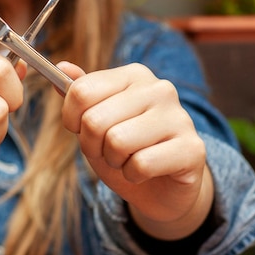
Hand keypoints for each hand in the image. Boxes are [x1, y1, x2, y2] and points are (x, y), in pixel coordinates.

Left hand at [59, 61, 212, 239]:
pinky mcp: (193, 149)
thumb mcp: (94, 119)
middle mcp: (160, 89)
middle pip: (94, 120)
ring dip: (114, 160)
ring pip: (117, 142)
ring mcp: (180, 117)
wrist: (162, 187)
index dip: (71, 118)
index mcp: (134, 75)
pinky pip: (141, 164)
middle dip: (92, 145)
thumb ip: (79, 94)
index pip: (81, 91)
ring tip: (127, 159)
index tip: (80, 128)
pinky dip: (133, 175)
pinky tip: (144, 172)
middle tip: (107, 150)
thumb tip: (62, 66)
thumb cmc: (125, 148)